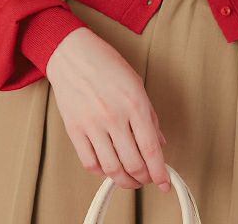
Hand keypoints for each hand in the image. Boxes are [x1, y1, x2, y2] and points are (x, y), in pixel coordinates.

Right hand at [46, 27, 171, 191]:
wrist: (72, 54)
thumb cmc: (106, 64)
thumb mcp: (136, 83)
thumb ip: (150, 116)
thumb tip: (160, 143)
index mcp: (134, 103)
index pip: (151, 149)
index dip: (160, 172)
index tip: (165, 184)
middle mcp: (114, 116)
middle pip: (133, 164)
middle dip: (144, 179)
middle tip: (148, 179)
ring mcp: (92, 125)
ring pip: (112, 169)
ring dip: (125, 181)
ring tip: (131, 179)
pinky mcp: (74, 130)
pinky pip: (90, 162)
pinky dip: (102, 172)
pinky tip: (109, 167)